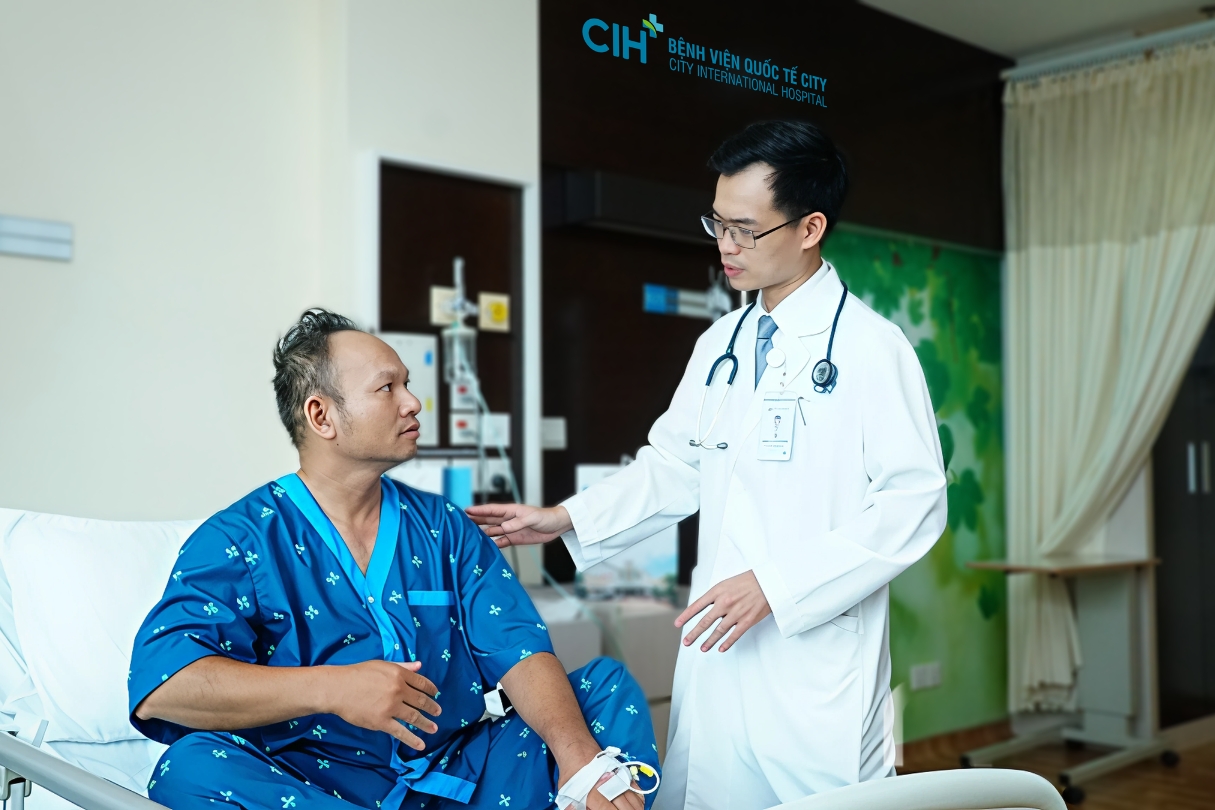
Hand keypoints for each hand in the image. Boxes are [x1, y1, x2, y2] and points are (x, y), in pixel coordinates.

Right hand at [322, 660, 440, 750]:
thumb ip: (402, 666)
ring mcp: (391, 707)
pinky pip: (400, 732)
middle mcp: (398, 690)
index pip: (421, 682)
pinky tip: (420, 745)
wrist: (338, 689)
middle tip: (438, 712)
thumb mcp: (382, 665)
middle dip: (431, 707)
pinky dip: (412, 739)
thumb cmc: (358, 674)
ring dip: (426, 724)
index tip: (436, 694)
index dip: (430, 689)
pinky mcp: (381, 722)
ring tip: (434, 728)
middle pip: (420, 700)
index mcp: (399, 674)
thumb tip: (419, 666)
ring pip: (414, 717)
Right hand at [465, 503, 572, 548]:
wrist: (556, 526)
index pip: (491, 510)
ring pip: (492, 531)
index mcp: (511, 511)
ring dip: (482, 533)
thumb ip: (517, 523)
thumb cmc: (545, 517)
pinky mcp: (514, 538)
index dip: (479, 510)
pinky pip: (501, 541)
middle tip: (461, 523)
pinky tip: (484, 546)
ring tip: (469, 535)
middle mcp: (508, 520)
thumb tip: (503, 528)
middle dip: (475, 521)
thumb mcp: (531, 518)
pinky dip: (493, 544)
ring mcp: (510, 529)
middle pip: (488, 520)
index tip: (466, 510)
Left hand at [556, 743, 642, 809]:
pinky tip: (639, 804)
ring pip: (632, 798)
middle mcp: (607, 785)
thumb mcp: (566, 792)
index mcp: (591, 793)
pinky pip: (635, 787)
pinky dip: (639, 798)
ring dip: (636, 808)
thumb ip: (575, 806)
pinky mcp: (622, 773)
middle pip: (624, 806)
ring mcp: (616, 778)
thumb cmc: (572, 773)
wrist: (577, 749)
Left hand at [675, 570, 771, 652]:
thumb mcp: (726, 583)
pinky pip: (734, 635)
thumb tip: (704, 607)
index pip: (697, 605)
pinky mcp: (747, 621)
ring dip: (709, 641)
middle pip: (705, 622)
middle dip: (694, 633)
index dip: (686, 616)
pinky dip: (726, 643)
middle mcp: (724, 603)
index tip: (677, 624)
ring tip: (702, 649)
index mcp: (717, 591)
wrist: (768, 582)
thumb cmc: (747, 581)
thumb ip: (715, 595)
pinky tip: (720, 649)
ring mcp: (736, 613)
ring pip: (718, 631)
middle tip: (686, 642)